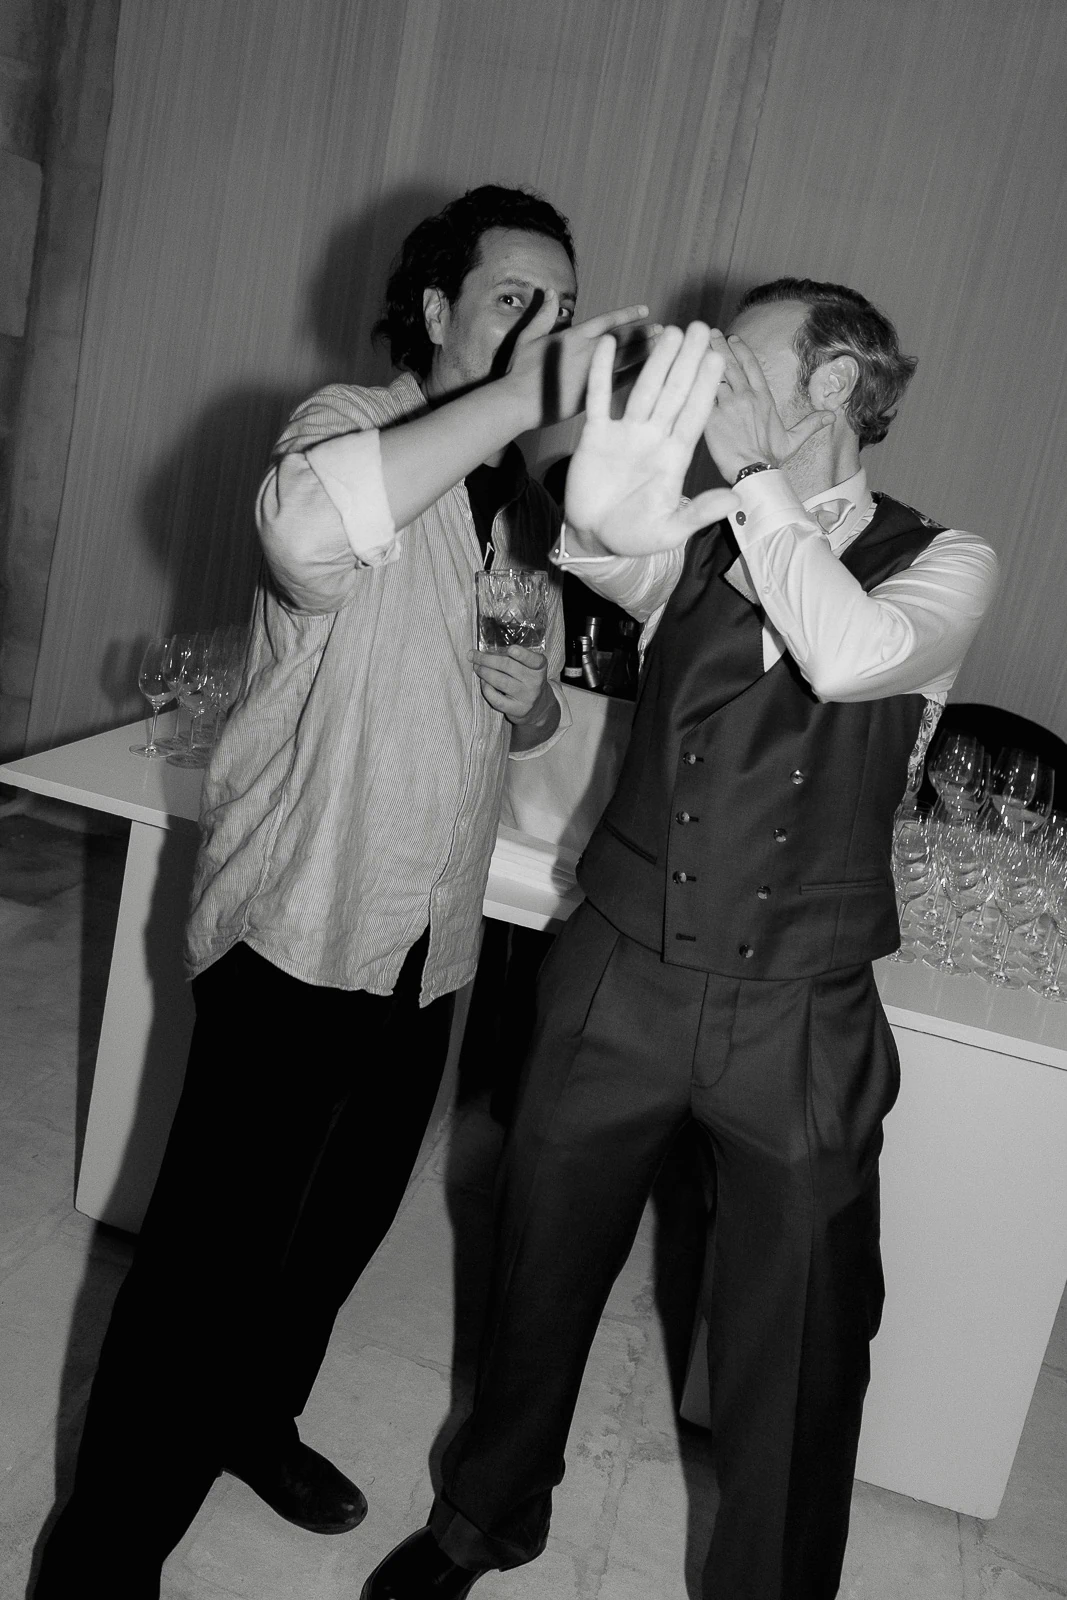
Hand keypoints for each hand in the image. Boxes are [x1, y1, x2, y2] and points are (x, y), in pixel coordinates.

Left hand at [471, 645, 550, 723]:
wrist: (537, 706)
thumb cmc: (527, 680)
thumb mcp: (529, 667)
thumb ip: (515, 658)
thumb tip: (485, 651)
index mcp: (540, 668)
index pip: (534, 660)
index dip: (523, 654)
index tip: (510, 649)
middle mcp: (535, 682)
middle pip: (509, 667)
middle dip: (488, 659)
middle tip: (474, 655)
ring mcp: (527, 697)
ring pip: (501, 681)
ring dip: (484, 672)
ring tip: (477, 667)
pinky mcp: (518, 710)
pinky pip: (497, 699)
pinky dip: (486, 688)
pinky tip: (483, 682)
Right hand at [504, 290, 654, 427]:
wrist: (517, 402)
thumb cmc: (519, 371)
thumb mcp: (528, 337)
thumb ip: (544, 314)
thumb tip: (552, 292)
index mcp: (575, 335)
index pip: (609, 320)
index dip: (628, 315)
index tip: (645, 311)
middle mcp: (588, 351)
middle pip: (624, 339)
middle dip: (645, 334)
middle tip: (664, 330)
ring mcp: (593, 373)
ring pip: (628, 359)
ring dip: (648, 352)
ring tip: (665, 348)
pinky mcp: (594, 394)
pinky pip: (622, 383)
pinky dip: (638, 376)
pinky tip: (654, 373)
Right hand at [564, 322, 740, 555]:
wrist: (595, 537)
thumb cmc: (635, 535)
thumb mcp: (670, 530)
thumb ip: (699, 513)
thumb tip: (736, 499)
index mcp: (674, 457)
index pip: (694, 416)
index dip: (705, 388)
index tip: (717, 358)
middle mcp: (653, 438)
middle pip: (673, 393)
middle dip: (686, 361)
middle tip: (699, 327)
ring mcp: (625, 434)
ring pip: (644, 390)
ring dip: (656, 361)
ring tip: (669, 331)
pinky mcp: (595, 436)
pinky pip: (599, 400)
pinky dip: (601, 373)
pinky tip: (607, 346)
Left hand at [703, 330, 832, 482]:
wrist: (753, 472)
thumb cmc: (771, 459)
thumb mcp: (793, 440)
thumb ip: (810, 424)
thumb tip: (832, 417)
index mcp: (763, 398)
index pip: (752, 366)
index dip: (742, 350)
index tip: (733, 338)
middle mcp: (745, 396)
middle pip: (730, 365)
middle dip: (718, 346)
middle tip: (708, 333)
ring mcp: (727, 405)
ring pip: (712, 375)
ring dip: (702, 359)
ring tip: (693, 346)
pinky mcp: (711, 417)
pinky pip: (698, 394)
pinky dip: (690, 381)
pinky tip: (682, 370)